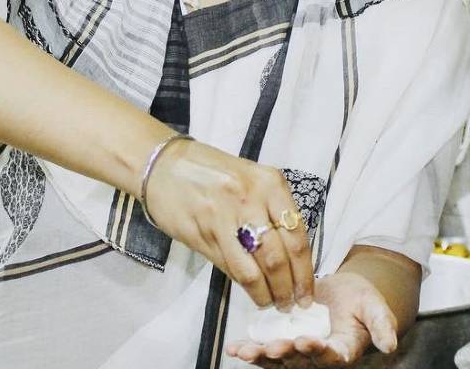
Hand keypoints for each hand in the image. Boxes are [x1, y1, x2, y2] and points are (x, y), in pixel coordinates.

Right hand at [142, 138, 312, 309]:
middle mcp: (251, 200)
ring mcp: (224, 218)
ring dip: (267, 294)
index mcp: (270, 184)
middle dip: (289, 288)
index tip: (307, 292)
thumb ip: (272, 209)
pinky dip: (245, 286)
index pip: (297, 236)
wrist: (163, 165)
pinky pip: (230, 267)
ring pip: (254, 269)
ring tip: (273, 303)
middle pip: (278, 257)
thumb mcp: (252, 179)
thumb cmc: (212, 171)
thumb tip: (292, 254)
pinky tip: (252, 292)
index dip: (305, 271)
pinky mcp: (202, 235)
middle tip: (292, 304)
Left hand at [225, 271, 399, 367]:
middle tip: (273, 347)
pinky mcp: (283, 343)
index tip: (307, 341)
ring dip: (261, 357)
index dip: (318, 351)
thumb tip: (391, 345)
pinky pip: (264, 350)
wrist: (343, 294)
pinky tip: (234, 348)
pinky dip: (249, 349)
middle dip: (283, 355)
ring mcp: (298, 353)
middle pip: (298, 361)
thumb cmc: (361, 301)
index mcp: (342, 351)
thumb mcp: (375, 307)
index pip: (330, 355)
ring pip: (278, 360)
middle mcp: (318, 357)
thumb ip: (382, 325)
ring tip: (245, 352)